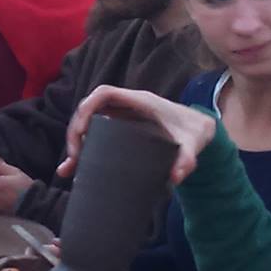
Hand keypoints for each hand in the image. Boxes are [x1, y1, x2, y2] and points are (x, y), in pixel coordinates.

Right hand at [57, 86, 216, 185]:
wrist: (200, 131)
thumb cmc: (195, 132)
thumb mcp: (193, 145)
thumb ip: (187, 159)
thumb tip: (176, 177)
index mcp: (140, 102)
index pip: (104, 93)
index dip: (87, 107)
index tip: (80, 131)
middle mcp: (127, 106)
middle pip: (90, 109)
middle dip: (76, 131)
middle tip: (74, 157)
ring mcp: (122, 118)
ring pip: (89, 124)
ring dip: (75, 143)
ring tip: (69, 168)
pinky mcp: (121, 131)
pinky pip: (95, 135)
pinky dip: (83, 150)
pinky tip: (71, 168)